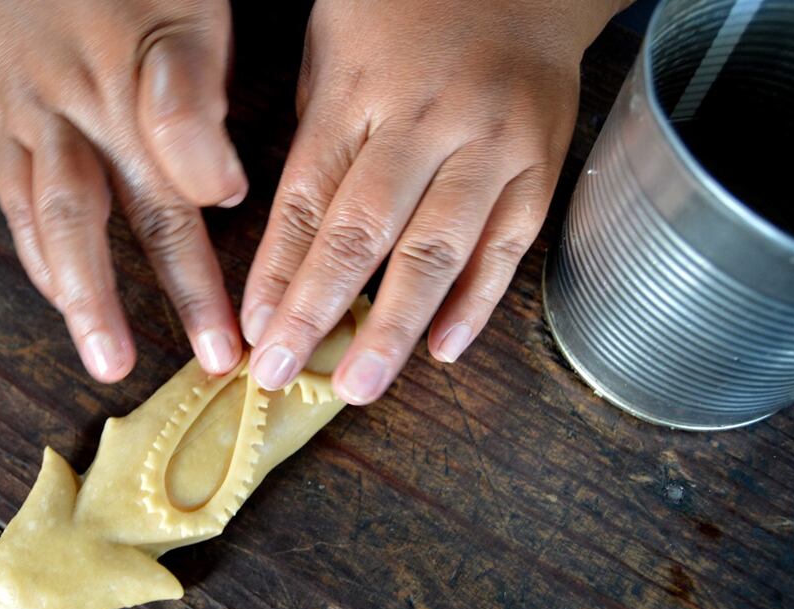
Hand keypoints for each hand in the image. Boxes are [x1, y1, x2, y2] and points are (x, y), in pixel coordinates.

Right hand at [0, 0, 246, 381]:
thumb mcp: (184, 2)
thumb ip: (199, 87)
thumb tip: (223, 187)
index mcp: (142, 59)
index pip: (179, 116)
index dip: (209, 167)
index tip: (234, 202)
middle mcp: (82, 99)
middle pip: (129, 196)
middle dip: (176, 282)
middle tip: (214, 354)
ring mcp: (35, 119)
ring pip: (61, 218)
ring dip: (89, 298)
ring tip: (112, 362)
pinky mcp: (3, 131)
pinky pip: (19, 206)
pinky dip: (44, 262)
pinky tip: (65, 306)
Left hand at [242, 0, 622, 403]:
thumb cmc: (411, 11)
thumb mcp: (334, 47)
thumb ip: (318, 137)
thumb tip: (295, 242)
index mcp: (359, 89)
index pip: (307, 198)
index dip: (276, 272)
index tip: (253, 330)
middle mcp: (425, 121)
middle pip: (363, 233)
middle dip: (317, 312)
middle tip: (281, 373)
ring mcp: (490, 146)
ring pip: (437, 251)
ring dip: (393, 328)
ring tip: (358, 385)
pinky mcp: (540, 166)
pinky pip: (508, 247)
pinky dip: (475, 304)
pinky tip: (442, 349)